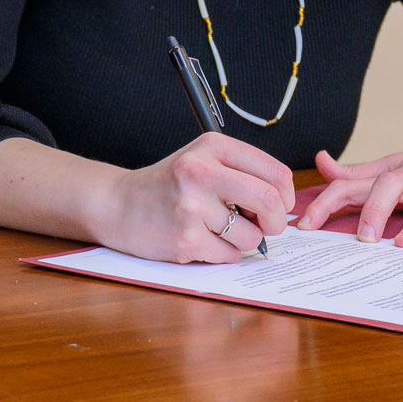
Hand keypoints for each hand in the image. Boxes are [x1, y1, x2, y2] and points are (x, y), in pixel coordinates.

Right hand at [96, 132, 294, 262]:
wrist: (116, 204)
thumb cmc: (167, 186)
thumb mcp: (202, 160)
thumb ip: (242, 172)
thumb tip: (286, 205)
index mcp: (211, 147)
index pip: (276, 173)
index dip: (285, 196)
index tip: (276, 205)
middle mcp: (200, 171)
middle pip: (269, 201)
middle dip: (276, 222)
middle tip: (264, 227)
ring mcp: (191, 205)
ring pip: (251, 235)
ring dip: (242, 241)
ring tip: (216, 230)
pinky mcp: (185, 237)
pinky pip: (229, 255)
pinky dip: (222, 253)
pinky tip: (199, 239)